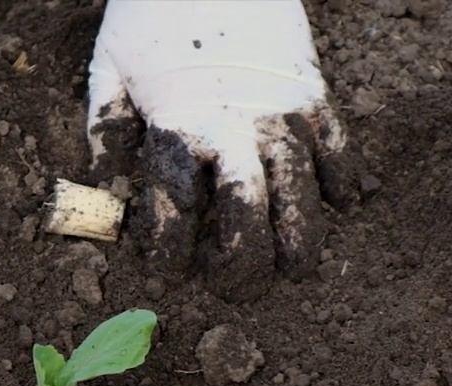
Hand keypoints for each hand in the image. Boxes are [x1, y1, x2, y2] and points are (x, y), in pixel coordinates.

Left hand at [87, 0, 358, 301]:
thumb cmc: (152, 11)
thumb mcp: (110, 64)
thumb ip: (107, 123)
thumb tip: (107, 177)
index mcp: (178, 124)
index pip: (174, 205)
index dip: (167, 247)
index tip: (165, 271)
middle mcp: (233, 125)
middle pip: (245, 208)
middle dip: (242, 259)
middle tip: (237, 291)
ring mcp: (280, 109)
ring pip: (298, 186)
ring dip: (300, 234)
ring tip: (298, 271)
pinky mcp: (314, 89)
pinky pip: (337, 141)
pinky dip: (343, 173)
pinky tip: (343, 204)